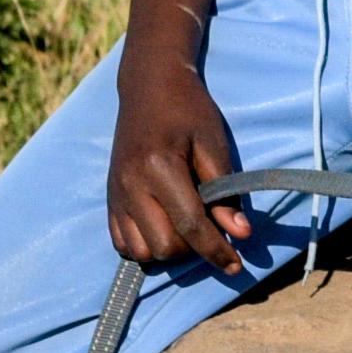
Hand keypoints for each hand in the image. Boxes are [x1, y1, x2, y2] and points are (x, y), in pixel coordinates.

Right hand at [107, 55, 247, 275]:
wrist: (149, 87)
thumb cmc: (188, 111)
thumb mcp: (213, 144)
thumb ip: (225, 192)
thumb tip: (241, 235)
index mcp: (159, 167)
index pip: (190, 225)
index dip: (216, 251)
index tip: (237, 266)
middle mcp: (131, 185)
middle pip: (163, 246)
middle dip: (192, 250)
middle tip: (211, 233)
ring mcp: (116, 194)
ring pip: (140, 251)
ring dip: (167, 250)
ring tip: (185, 230)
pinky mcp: (110, 198)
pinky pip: (122, 242)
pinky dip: (144, 245)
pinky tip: (163, 228)